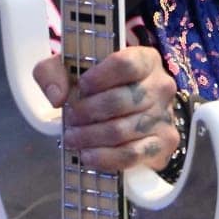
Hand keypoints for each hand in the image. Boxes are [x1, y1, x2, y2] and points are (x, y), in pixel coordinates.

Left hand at [36, 42, 181, 173]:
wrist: (128, 113)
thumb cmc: (100, 86)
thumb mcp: (72, 69)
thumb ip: (53, 72)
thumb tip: (57, 97)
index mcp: (146, 59)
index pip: (125, 64)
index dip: (99, 77)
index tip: (80, 87)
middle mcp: (161, 86)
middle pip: (119, 101)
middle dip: (86, 112)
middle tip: (69, 118)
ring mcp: (165, 116)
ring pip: (121, 130)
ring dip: (89, 137)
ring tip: (72, 138)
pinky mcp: (164, 144)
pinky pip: (131, 154)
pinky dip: (105, 158)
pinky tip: (87, 156)